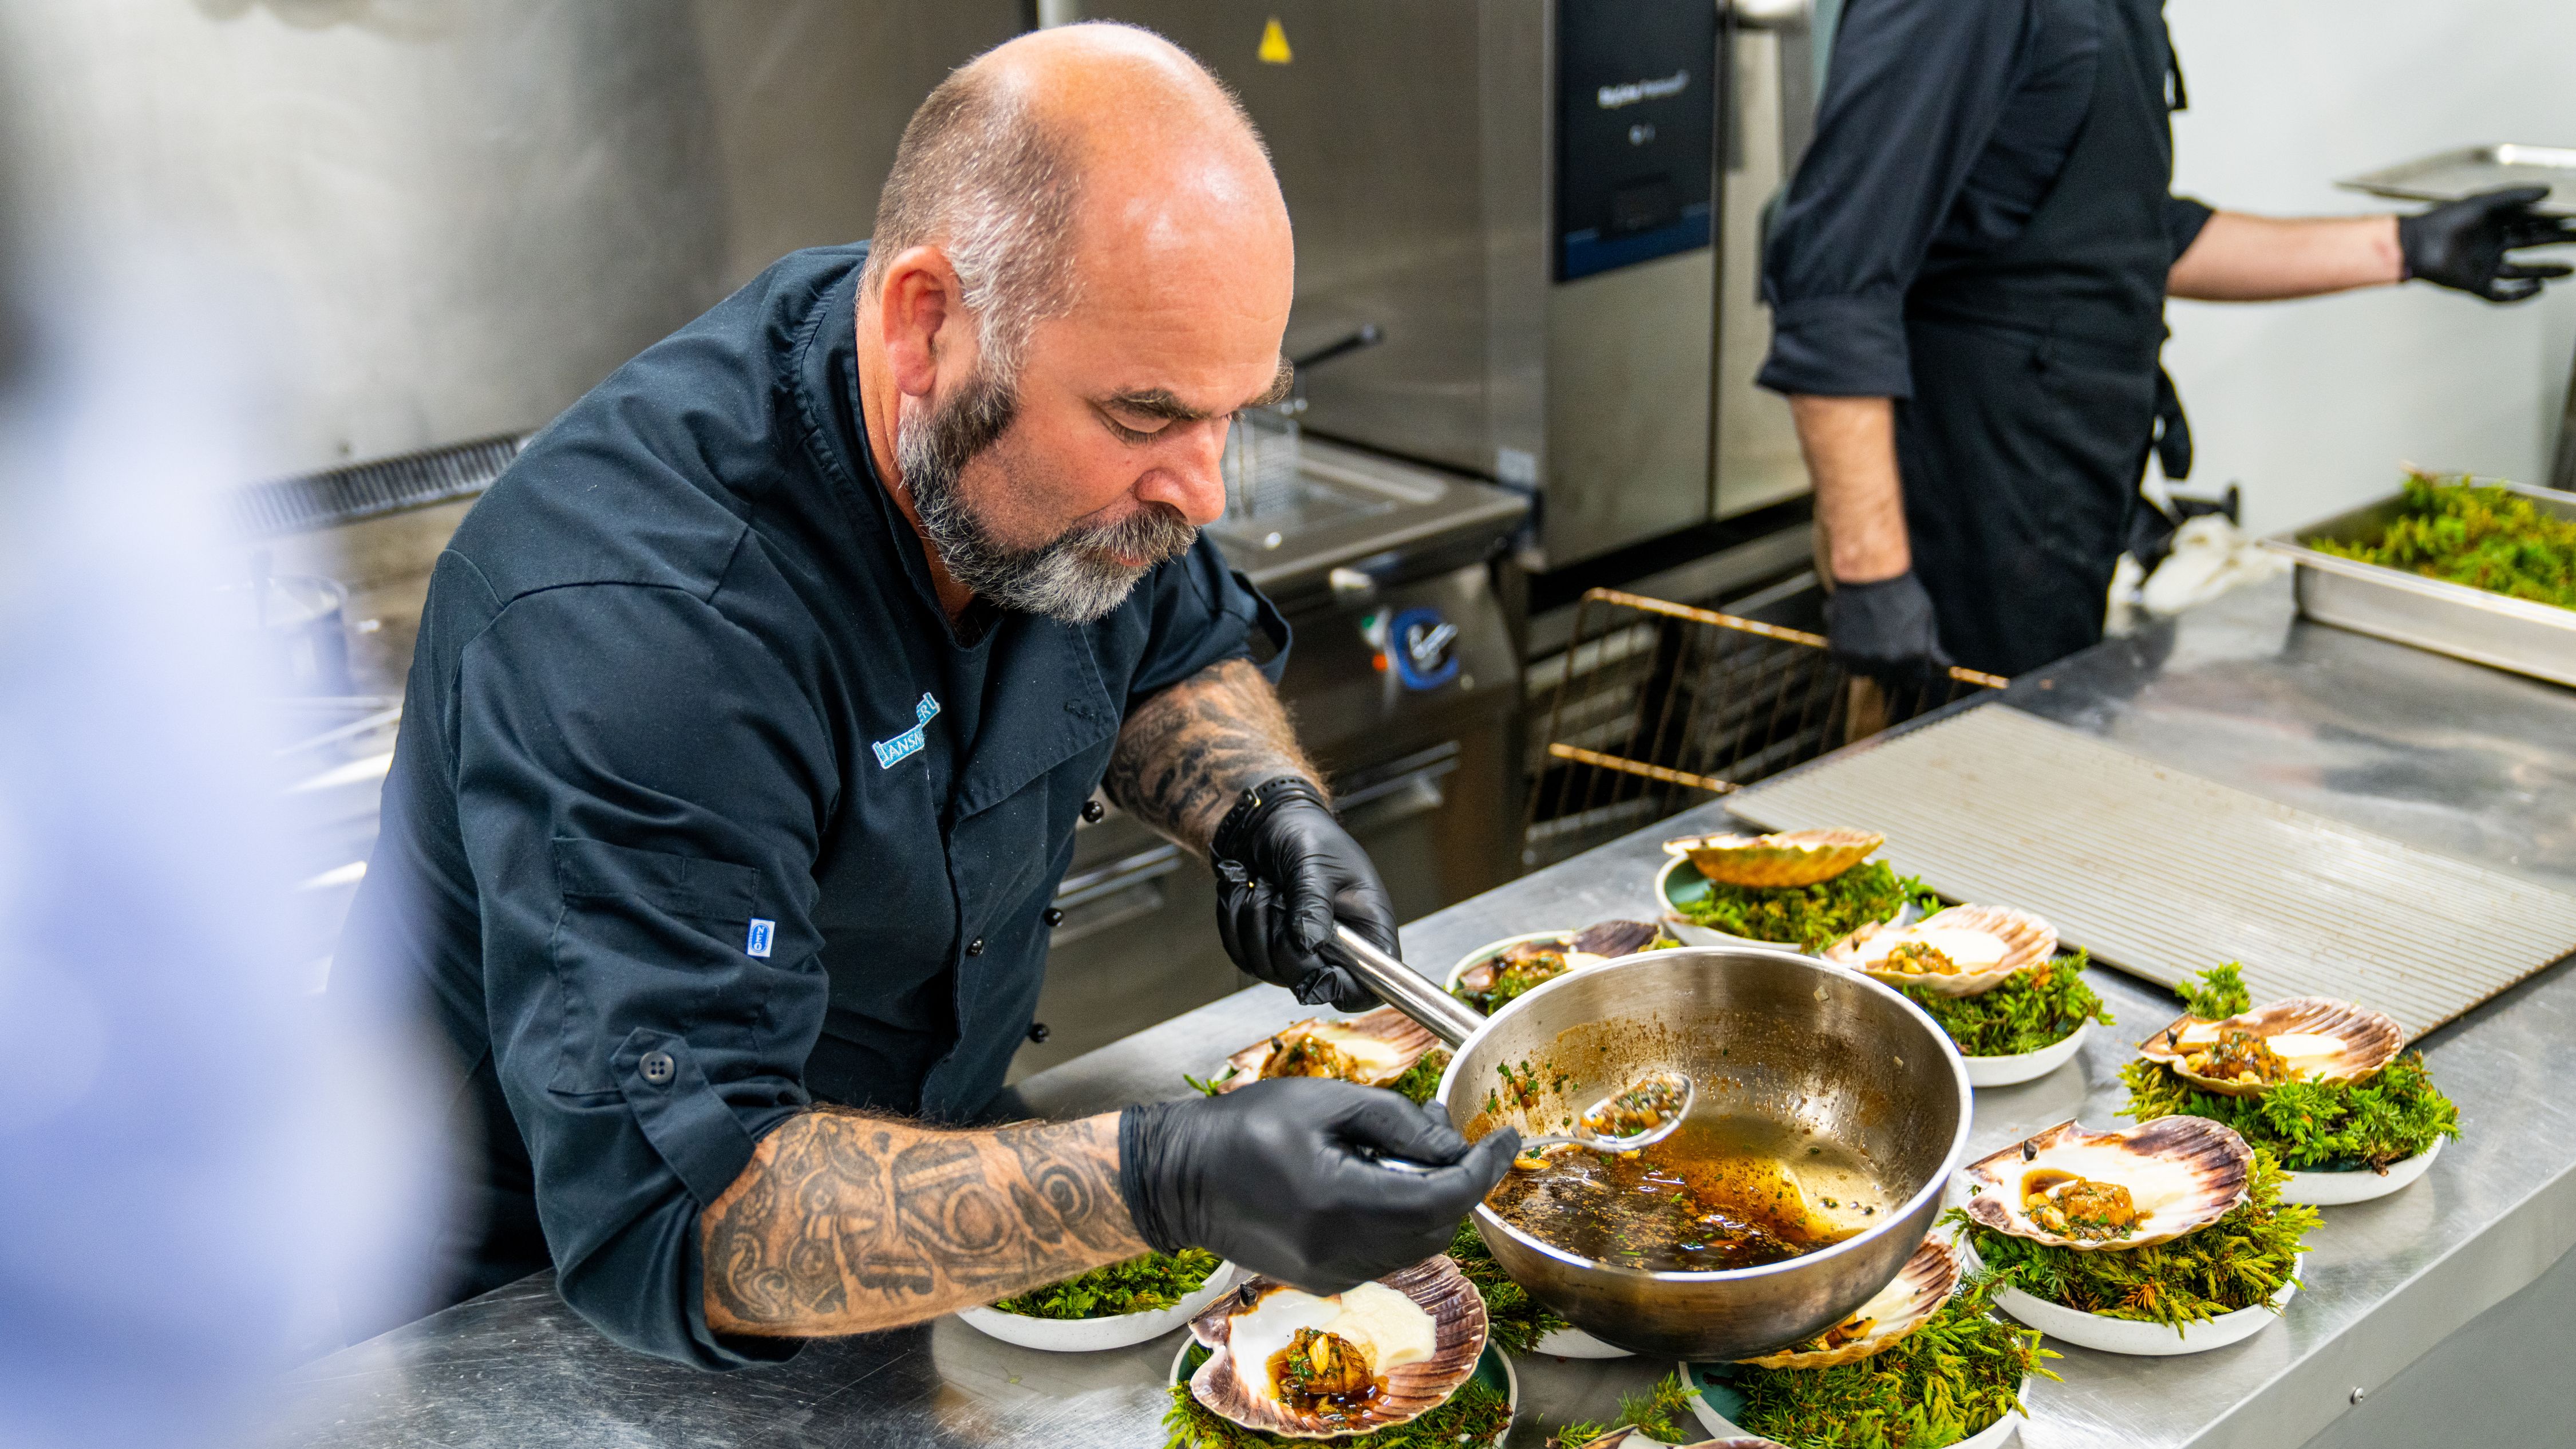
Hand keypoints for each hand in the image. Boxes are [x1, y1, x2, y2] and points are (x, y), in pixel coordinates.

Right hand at [1118, 1079, 1520, 1293]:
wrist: (1182, 1180)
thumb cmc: (1243, 1130)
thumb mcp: (1324, 1102)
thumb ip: (1396, 1122)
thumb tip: (1453, 1145)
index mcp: (1339, 1202)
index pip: (1442, 1197)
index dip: (1483, 1168)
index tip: (1504, 1139)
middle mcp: (1339, 1251)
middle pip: (1437, 1226)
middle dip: (1455, 1178)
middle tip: (1441, 1128)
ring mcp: (1332, 1273)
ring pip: (1418, 1244)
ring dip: (1430, 1198)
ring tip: (1404, 1147)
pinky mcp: (1324, 1279)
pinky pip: (1389, 1253)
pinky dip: (1402, 1218)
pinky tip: (1380, 1179)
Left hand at [1211, 777, 1395, 1010]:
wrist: (1264, 824)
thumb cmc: (1304, 833)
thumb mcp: (1313, 860)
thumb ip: (1312, 903)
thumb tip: (1308, 944)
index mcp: (1367, 928)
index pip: (1368, 984)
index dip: (1342, 987)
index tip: (1314, 963)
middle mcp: (1338, 949)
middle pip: (1309, 984)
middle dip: (1283, 941)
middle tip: (1279, 897)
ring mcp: (1300, 953)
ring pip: (1269, 970)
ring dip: (1255, 922)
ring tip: (1264, 885)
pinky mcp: (1266, 950)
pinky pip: (1243, 957)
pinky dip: (1236, 921)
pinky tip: (1247, 892)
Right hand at [1826, 570, 1954, 684]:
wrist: (1869, 573)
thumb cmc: (1902, 592)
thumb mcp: (1925, 617)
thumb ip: (1932, 646)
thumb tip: (1947, 666)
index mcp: (1914, 655)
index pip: (1917, 680)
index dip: (1914, 670)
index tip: (1909, 660)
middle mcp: (1889, 661)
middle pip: (1890, 679)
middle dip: (1890, 667)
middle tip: (1885, 642)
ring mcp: (1863, 658)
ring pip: (1864, 674)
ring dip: (1866, 662)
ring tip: (1867, 638)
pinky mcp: (1841, 652)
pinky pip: (1845, 663)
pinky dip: (1847, 653)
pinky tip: (1853, 633)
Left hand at [2399, 186, 2575, 302]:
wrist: (2415, 244)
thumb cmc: (2445, 219)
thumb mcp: (2483, 203)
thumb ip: (2515, 196)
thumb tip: (2547, 190)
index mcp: (2495, 224)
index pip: (2532, 222)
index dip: (2554, 221)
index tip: (2573, 218)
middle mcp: (2493, 244)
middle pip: (2533, 244)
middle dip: (2557, 242)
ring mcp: (2485, 265)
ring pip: (2523, 271)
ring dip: (2546, 271)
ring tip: (2569, 271)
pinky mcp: (2476, 284)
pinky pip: (2502, 294)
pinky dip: (2520, 293)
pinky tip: (2538, 288)